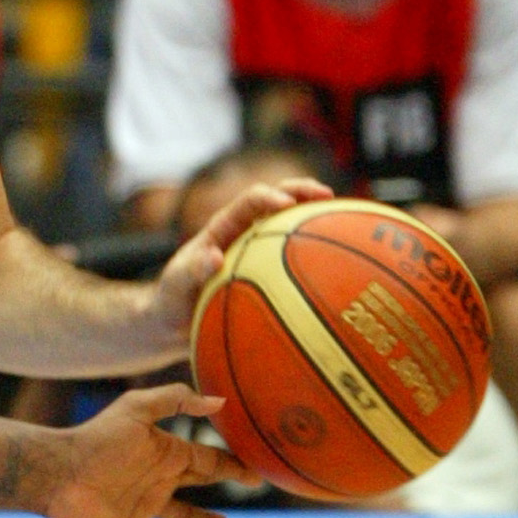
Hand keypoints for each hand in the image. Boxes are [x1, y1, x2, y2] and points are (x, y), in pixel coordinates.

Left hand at [35, 385, 256, 517]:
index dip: (234, 462)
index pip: (209, 457)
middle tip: (257, 483)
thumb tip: (218, 401)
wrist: (57, 472)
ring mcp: (142, 505)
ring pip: (180, 515)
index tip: (260, 466)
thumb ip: (175, 400)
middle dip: (226, 481)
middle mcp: (158, 478)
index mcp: (166, 452)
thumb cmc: (96, 439)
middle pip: (200, 481)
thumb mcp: (136, 409)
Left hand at [144, 178, 334, 352]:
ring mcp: (256, 254)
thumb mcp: (173, 289)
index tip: (287, 204)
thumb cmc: (169, 303)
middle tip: (328, 195)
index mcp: (221, 230)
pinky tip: (339, 272)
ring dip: (316, 221)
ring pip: (290, 229)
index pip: (249, 202)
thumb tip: (214, 258)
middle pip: (277, 202)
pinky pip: (293, 263)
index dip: (268, 197)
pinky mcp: (265, 275)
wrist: (171, 325)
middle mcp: (243, 235)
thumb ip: (189, 273)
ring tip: (347, 222)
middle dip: (302, 192)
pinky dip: (315, 260)